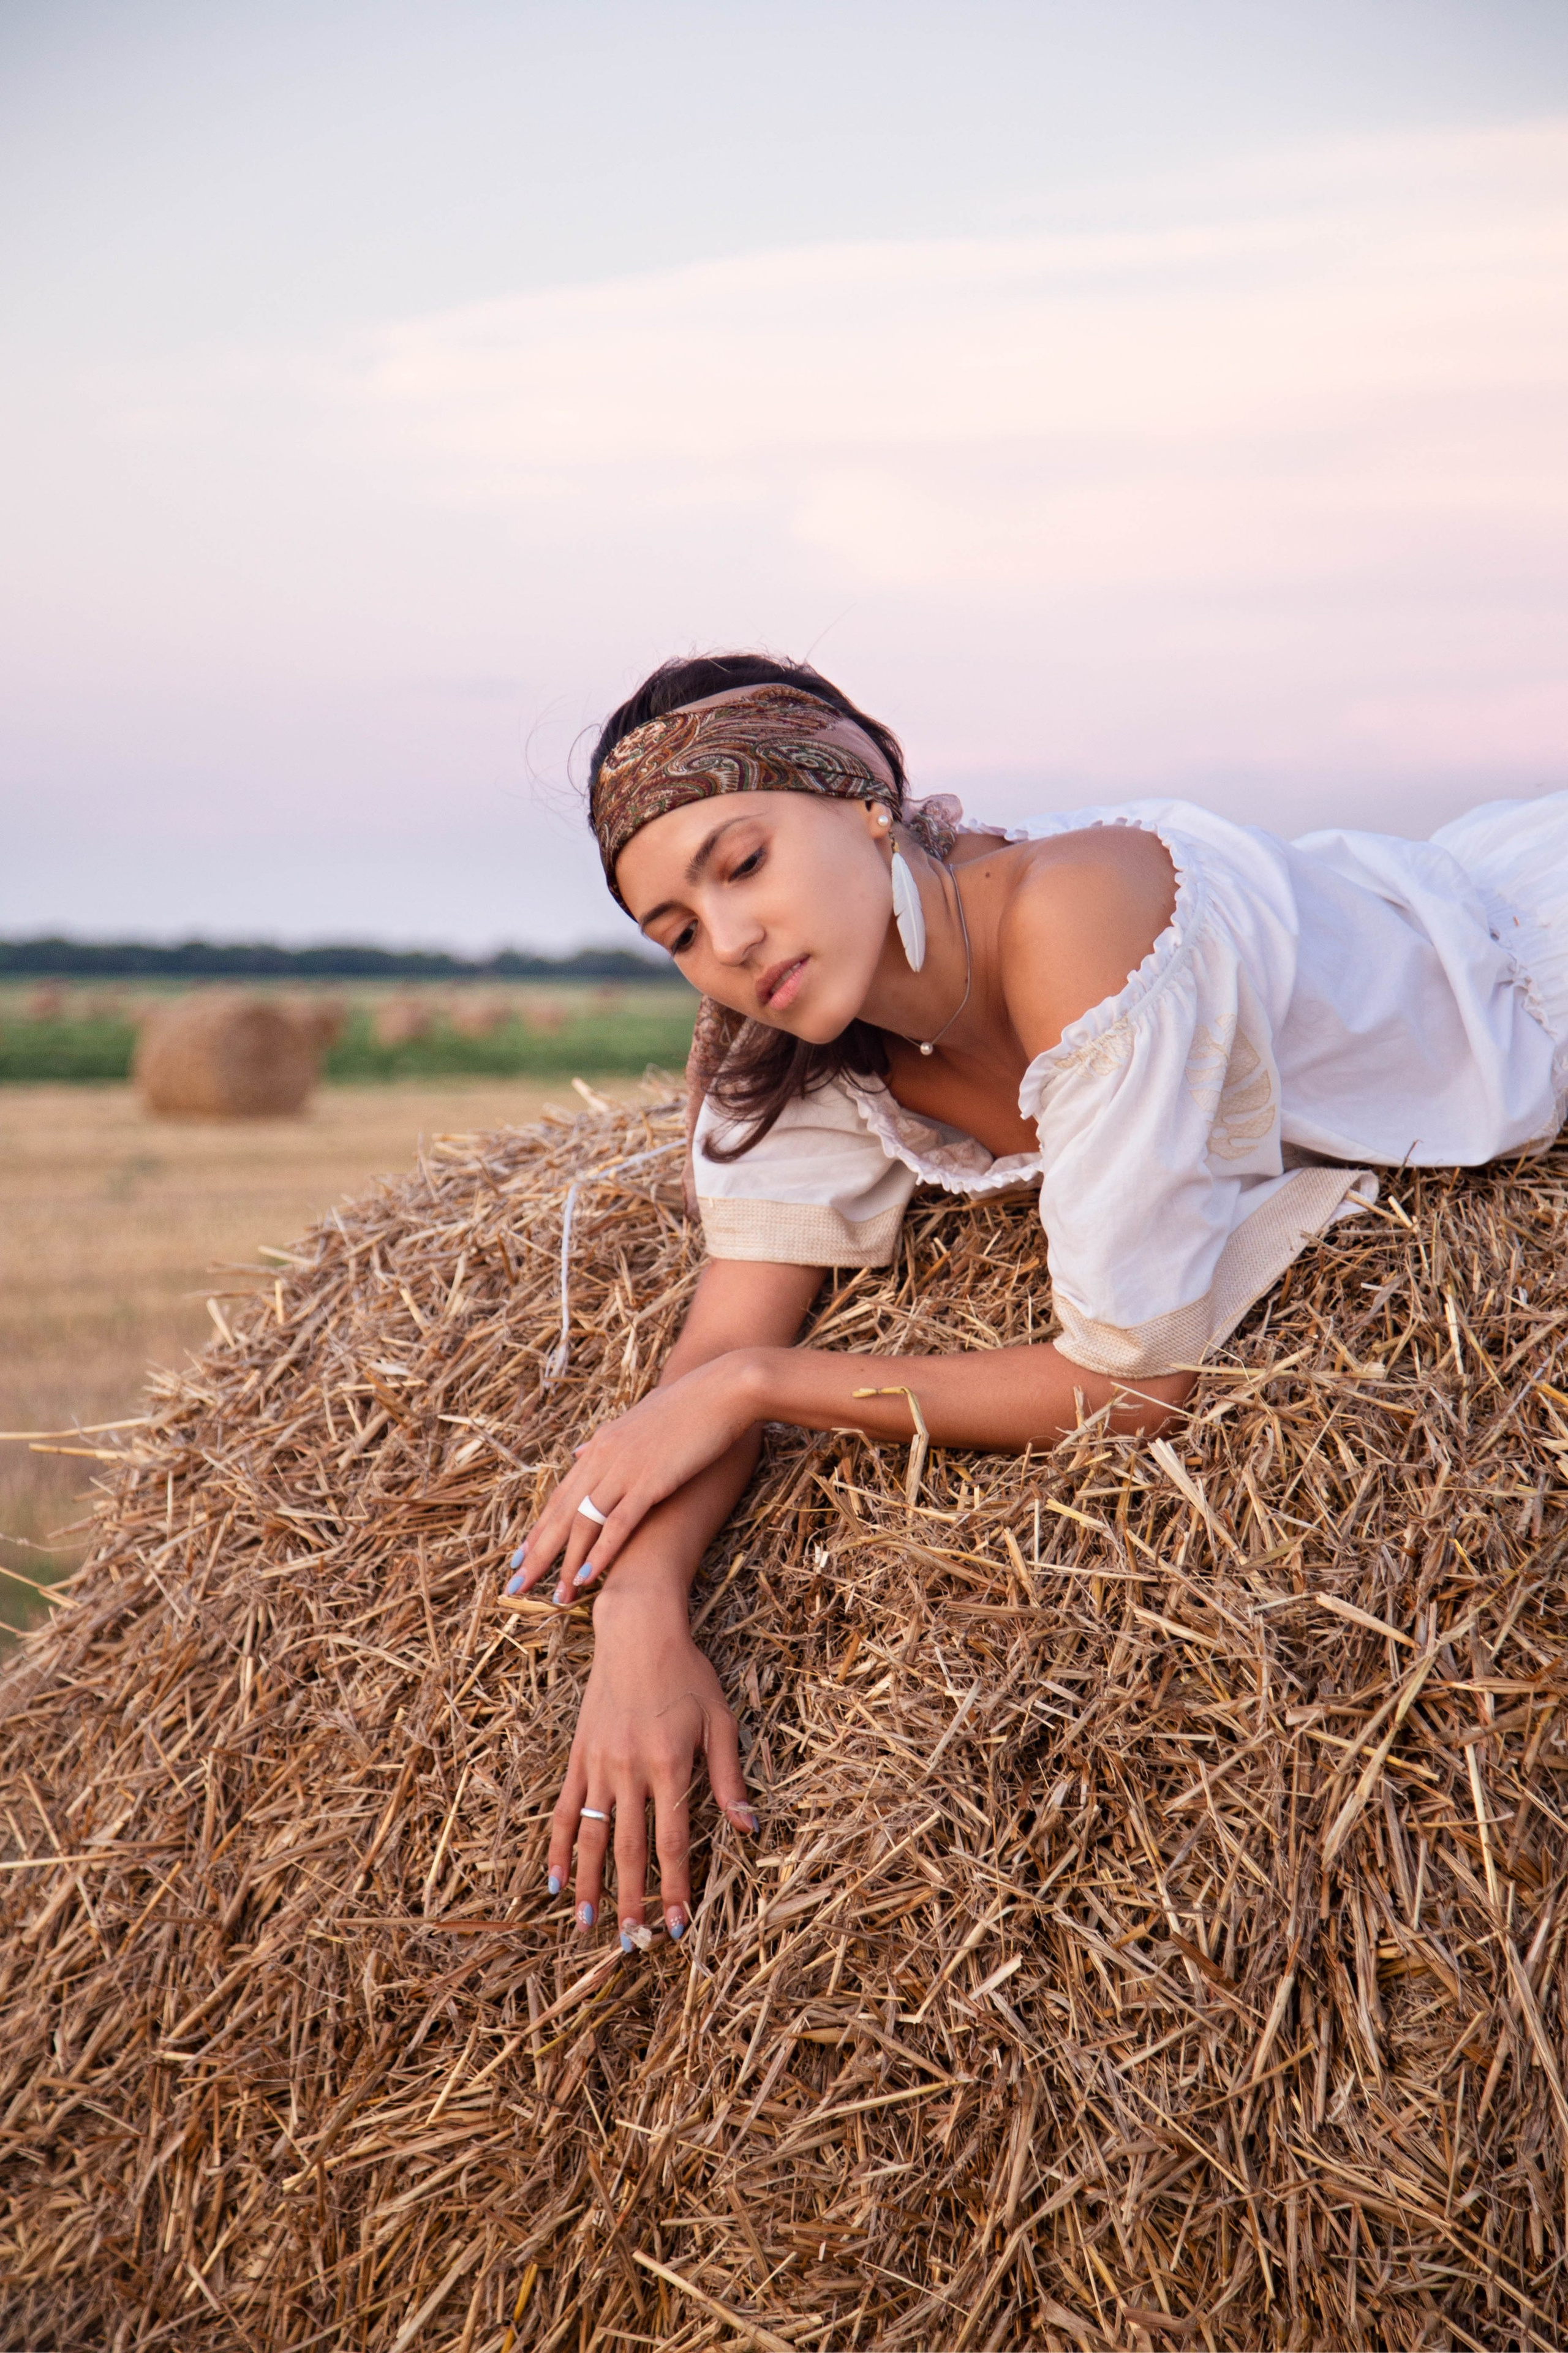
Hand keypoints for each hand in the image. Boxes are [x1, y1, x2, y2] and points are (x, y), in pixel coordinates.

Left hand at [508, 1350, 764, 1601]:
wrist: (723, 1388)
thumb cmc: (689, 1404)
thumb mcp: (638, 1419)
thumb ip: (607, 1440)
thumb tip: (580, 1453)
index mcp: (601, 1445)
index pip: (561, 1496)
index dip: (539, 1529)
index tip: (520, 1557)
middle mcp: (603, 1457)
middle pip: (561, 1514)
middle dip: (537, 1553)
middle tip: (515, 1587)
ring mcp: (625, 1469)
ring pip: (583, 1523)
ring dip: (566, 1563)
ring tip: (554, 1596)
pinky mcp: (651, 1481)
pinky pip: (619, 1524)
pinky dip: (601, 1553)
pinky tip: (587, 1578)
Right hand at [548, 1585, 756, 1943]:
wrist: (638, 1630)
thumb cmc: (688, 1674)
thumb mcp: (720, 1721)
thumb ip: (728, 1779)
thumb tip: (749, 1829)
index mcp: (669, 1764)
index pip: (672, 1842)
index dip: (674, 1889)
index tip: (677, 1927)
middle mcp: (629, 1769)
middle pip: (629, 1849)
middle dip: (631, 1901)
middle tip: (632, 1944)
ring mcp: (599, 1764)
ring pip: (590, 1836)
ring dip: (589, 1885)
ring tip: (588, 1925)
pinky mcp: (579, 1755)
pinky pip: (563, 1808)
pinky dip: (557, 1846)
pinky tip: (555, 1880)